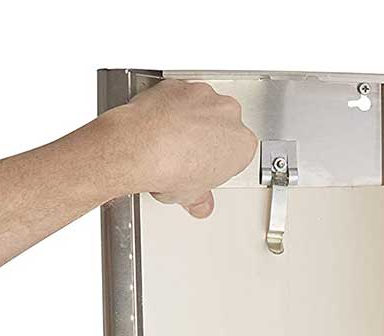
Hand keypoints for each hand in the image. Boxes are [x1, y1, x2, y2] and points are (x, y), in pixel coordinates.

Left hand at [97, 79, 256, 217]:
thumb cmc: (171, 167)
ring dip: (190, 120)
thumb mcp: (190, 196)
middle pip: (223, 126)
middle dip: (208, 139)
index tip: (208, 170)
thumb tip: (199, 203)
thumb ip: (200, 197)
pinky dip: (170, 107)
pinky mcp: (179, 84)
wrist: (141, 147)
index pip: (237, 153)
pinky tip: (160, 126)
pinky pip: (178, 96)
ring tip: (171, 143)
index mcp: (242, 143)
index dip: (221, 163)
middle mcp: (228, 113)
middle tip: (190, 158)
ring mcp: (204, 95)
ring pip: (202, 108)